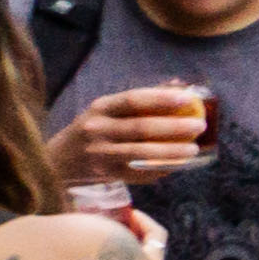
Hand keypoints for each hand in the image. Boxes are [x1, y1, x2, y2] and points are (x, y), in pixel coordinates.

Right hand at [48, 84, 214, 184]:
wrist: (58, 161)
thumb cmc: (95, 129)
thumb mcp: (108, 110)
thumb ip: (141, 100)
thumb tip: (180, 85)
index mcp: (100, 107)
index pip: (133, 99)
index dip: (161, 98)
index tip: (187, 98)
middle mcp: (97, 129)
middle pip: (140, 128)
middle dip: (174, 127)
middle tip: (199, 126)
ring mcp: (99, 154)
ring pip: (141, 153)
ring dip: (171, 152)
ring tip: (193, 149)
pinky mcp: (104, 174)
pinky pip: (138, 173)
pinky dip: (159, 169)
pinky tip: (177, 165)